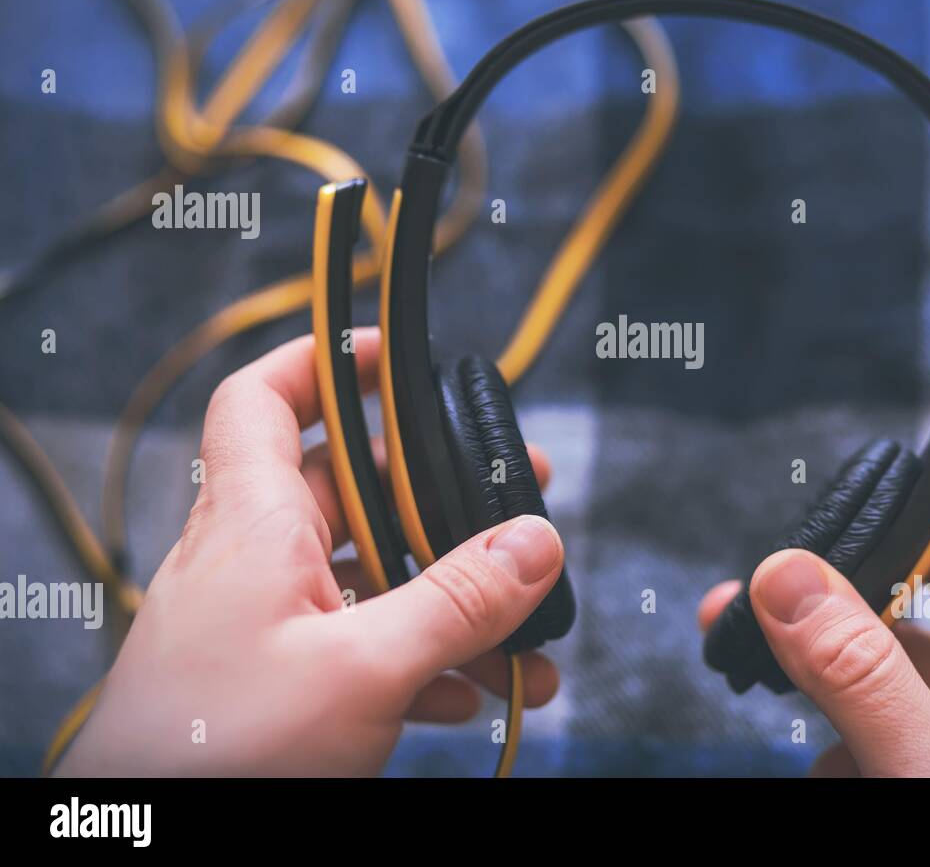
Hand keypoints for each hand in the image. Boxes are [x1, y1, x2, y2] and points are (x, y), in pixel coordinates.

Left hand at [56, 329, 564, 775]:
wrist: (149, 852)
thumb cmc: (219, 758)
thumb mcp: (362, 671)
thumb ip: (456, 603)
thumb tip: (535, 542)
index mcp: (253, 523)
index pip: (265, 399)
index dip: (323, 361)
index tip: (392, 357)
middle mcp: (253, 560)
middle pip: (348, 491)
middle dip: (437, 501)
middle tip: (513, 508)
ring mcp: (263, 624)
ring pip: (367, 580)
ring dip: (446, 603)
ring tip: (520, 638)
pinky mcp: (275, 682)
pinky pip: (359, 645)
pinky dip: (419, 660)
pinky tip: (469, 694)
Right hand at [698, 511, 929, 775]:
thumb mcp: (928, 777)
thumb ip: (858, 671)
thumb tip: (786, 572)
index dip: (916, 530)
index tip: (839, 502)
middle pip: (917, 641)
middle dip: (835, 637)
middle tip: (751, 612)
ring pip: (884, 705)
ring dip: (832, 722)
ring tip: (813, 748)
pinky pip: (875, 761)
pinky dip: (841, 767)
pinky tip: (833, 783)